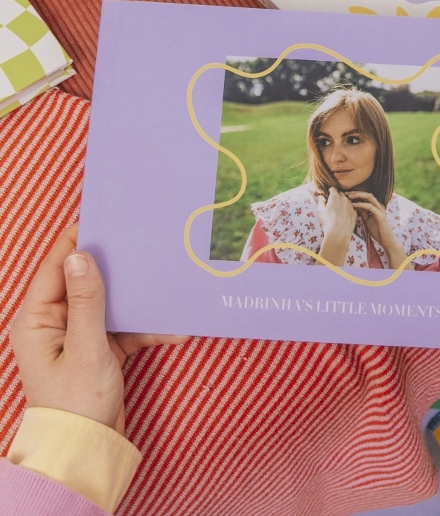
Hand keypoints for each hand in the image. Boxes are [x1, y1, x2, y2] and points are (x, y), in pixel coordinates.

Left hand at [9, 223, 189, 434]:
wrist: (89, 448)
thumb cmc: (77, 402)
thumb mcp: (86, 347)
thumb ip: (86, 300)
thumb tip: (80, 255)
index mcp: (39, 318)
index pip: (56, 267)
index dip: (77, 241)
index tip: (103, 218)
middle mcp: (57, 322)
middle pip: (86, 280)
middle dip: (115, 266)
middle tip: (140, 244)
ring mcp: (81, 334)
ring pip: (110, 302)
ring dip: (137, 298)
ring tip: (162, 282)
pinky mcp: (101, 347)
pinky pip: (126, 327)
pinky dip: (147, 328)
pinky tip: (173, 329)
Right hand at [316, 187, 356, 238]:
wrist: (339, 233)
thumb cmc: (328, 221)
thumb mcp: (320, 210)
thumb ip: (320, 201)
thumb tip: (321, 197)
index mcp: (335, 196)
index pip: (333, 189)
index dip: (330, 191)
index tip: (328, 195)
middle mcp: (344, 199)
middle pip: (341, 193)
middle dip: (337, 196)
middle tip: (333, 202)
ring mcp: (351, 205)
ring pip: (347, 200)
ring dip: (343, 202)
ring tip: (339, 209)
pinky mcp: (355, 213)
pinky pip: (351, 208)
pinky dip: (348, 209)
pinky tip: (344, 215)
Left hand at [345, 191, 394, 247]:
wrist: (386, 241)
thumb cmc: (377, 231)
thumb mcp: (367, 220)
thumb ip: (363, 213)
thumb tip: (354, 206)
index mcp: (376, 207)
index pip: (366, 196)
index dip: (356, 194)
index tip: (346, 195)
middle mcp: (379, 206)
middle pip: (367, 194)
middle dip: (356, 192)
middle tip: (346, 193)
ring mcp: (380, 210)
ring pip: (369, 197)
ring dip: (358, 195)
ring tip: (349, 196)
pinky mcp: (380, 215)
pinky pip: (370, 206)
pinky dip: (361, 204)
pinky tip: (354, 205)